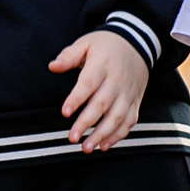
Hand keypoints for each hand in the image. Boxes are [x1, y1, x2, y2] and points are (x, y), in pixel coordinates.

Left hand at [49, 30, 147, 150]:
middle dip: (87, 123)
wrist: (137, 43)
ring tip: (87, 147)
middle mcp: (117, 81)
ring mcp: (127, 93)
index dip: (77, 99)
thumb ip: (69, 56)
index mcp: (102, 65)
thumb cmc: (106, 45)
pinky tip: (105, 145)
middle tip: (72, 138)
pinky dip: (119, 135)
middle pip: (102, 104)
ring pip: (117, 117)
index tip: (65, 112)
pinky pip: (129, 121)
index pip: (88, 84)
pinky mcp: (135, 101)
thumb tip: (52, 66)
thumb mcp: (86, 43)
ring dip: (102, 135)